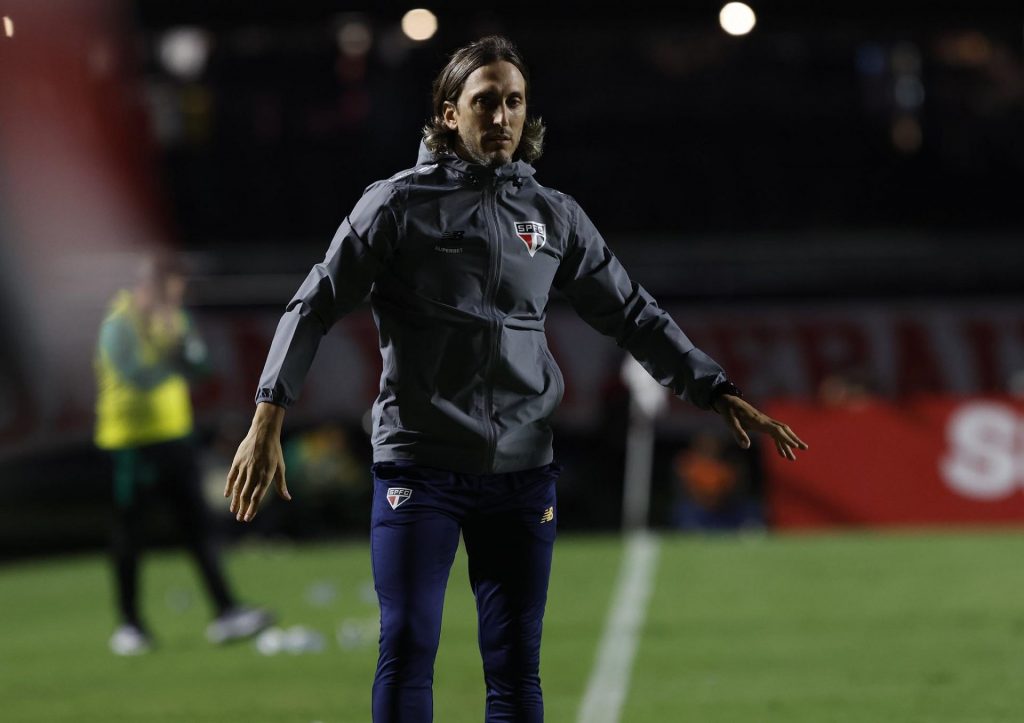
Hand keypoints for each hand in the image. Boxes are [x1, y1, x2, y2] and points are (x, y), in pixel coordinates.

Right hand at [225, 403, 291, 521]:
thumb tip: (287, 498)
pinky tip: (227, 496)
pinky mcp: (237, 461)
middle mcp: (254, 472)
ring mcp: (244, 467)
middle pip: (246, 495)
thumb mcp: (281, 467)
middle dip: (243, 508)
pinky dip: (229, 487)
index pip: (257, 496)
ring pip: (237, 487)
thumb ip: (281, 484)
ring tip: (233, 511)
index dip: (252, 509)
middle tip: (240, 519)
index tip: (248, 518)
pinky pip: (231, 477)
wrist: (263, 432)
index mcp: (266, 475)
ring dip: (235, 501)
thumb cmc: (274, 450)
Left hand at [713, 394, 807, 460]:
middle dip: (794, 439)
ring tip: (792, 457)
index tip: (796, 446)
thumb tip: (745, 446)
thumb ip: (738, 434)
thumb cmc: (729, 412)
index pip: (776, 430)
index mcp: (759, 421)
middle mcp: (765, 420)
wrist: (728, 401)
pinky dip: (779, 442)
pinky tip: (781, 452)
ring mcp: (765, 421)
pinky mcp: (762, 423)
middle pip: (784, 430)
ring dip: (788, 443)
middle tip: (804, 448)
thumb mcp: (730, 423)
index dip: (786, 438)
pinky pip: (774, 433)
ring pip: (781, 432)